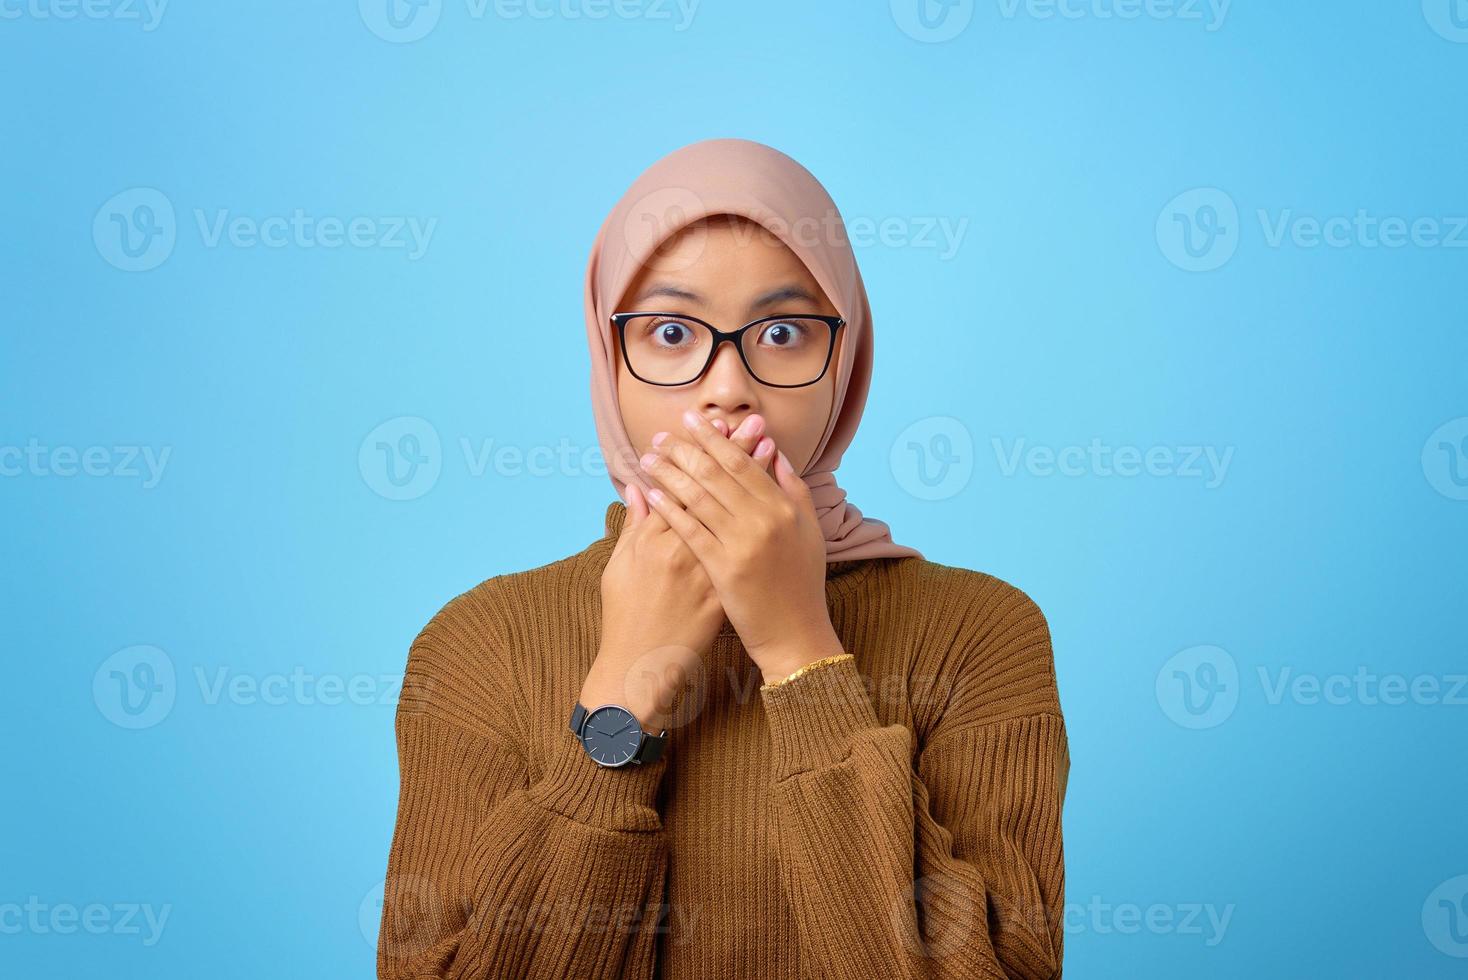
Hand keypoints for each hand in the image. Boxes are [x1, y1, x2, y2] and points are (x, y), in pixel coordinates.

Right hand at [580, 419, 769, 729]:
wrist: (641, 665)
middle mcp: (684, 552)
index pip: (686, 485)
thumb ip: (634, 529)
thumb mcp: (621, 568)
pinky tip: (776, 501)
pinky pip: (749, 551)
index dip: (704, 453)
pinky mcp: (726, 592)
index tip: (719, 423)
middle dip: (735, 453)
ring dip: (754, 478)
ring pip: (737, 515)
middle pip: (716, 491)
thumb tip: (638, 492)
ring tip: (769, 444)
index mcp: (656, 541)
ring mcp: (707, 573)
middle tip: (755, 421)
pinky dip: (762, 523)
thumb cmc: (626, 616)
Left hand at [638, 409, 844, 683]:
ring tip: (648, 458)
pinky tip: (652, 494)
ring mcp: (742, 543)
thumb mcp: (809, 531)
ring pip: (698, 496)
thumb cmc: (801, 583)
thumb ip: (794, 489)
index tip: (692, 421)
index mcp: (783, 507)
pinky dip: (669, 508)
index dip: (714, 439)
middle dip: (684, 450)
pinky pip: (690, 530)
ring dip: (670, 473)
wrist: (796, 634)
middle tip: (660, 435)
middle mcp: (763, 520)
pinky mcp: (723, 568)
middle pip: (716, 473)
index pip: (742, 462)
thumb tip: (776, 452)